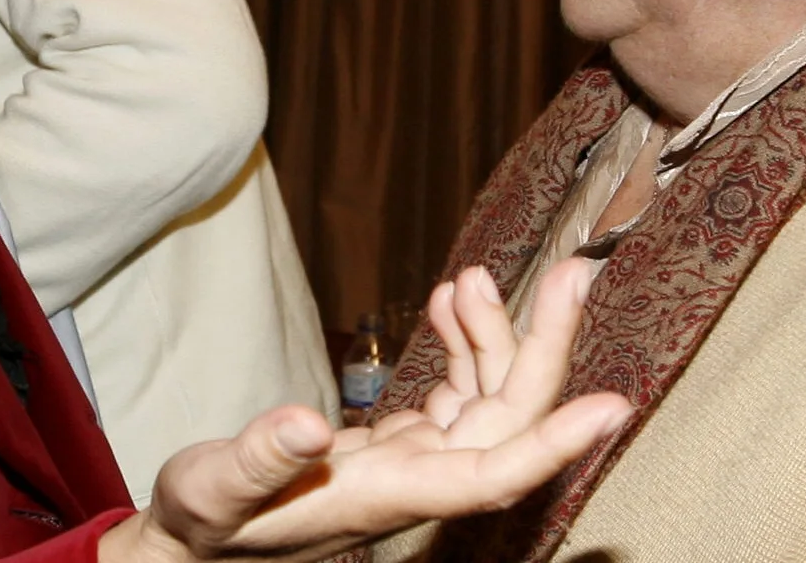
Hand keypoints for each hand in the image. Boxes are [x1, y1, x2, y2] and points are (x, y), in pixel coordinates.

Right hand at [101, 258, 629, 562]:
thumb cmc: (203, 525)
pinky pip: (457, 396)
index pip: (494, 475)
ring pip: (488, 399)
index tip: (613, 406)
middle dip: (545, 344)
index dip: (556, 441)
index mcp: (386, 496)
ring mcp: (412, 463)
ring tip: (476, 276)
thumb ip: (261, 457)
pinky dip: (463, 346)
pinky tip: (449, 305)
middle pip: (510, 417)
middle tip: (575, 271)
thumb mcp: (213, 489)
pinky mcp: (398, 448)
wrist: (192, 548)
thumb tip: (308, 425)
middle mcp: (415, 481)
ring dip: (497, 334)